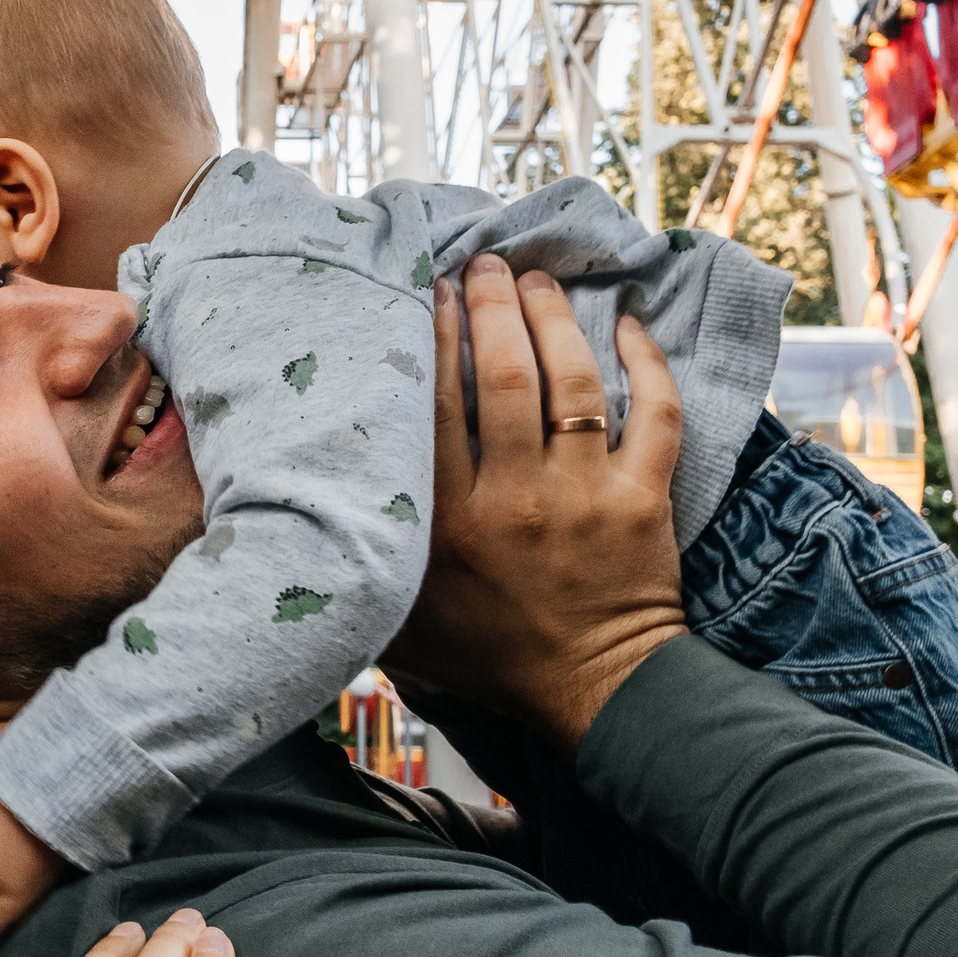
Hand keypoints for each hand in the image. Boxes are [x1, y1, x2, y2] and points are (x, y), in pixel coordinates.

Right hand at [383, 256, 687, 753]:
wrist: (596, 690)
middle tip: (483, 266)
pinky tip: (626, 324)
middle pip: (502, 378)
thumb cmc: (492, 657)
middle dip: (490, 308)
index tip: (427, 294)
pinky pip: (654, 414)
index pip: (436, 407)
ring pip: (571, 384)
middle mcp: (516, 498)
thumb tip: (303, 523)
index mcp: (451, 523)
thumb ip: (363, 568)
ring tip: (534, 281)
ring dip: (551, 320)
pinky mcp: (643, 498)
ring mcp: (585, 494)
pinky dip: (644, 363)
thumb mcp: (403, 624)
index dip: (432, 338)